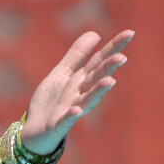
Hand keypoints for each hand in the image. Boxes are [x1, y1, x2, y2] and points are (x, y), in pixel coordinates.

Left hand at [21, 29, 132, 154]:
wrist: (34, 130)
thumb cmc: (51, 101)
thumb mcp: (61, 73)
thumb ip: (77, 55)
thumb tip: (96, 33)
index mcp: (81, 80)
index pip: (99, 60)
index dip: (113, 47)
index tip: (130, 33)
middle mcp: (80, 93)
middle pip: (96, 78)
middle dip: (108, 69)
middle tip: (121, 57)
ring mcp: (70, 109)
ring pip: (88, 99)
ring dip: (99, 91)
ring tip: (110, 81)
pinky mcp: (58, 124)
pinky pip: (66, 120)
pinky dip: (71, 115)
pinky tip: (76, 110)